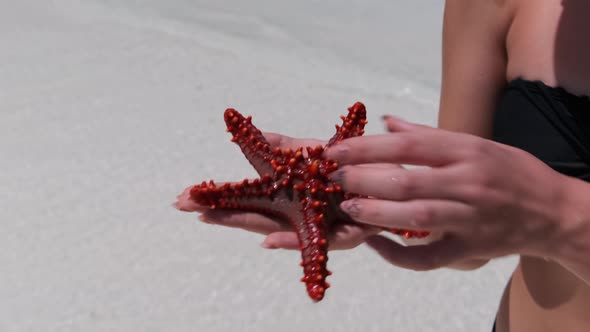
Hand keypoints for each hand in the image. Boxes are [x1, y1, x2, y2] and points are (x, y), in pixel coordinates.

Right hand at [175, 132, 381, 249]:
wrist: (395, 178)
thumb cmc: (351, 167)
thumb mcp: (312, 151)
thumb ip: (283, 145)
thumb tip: (250, 128)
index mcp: (290, 197)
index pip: (249, 200)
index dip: (219, 199)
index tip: (187, 197)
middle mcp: (299, 215)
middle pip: (253, 217)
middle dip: (219, 212)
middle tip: (186, 206)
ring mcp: (320, 226)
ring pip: (277, 231)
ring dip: (245, 225)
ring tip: (213, 218)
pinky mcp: (348, 233)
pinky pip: (317, 241)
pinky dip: (291, 242)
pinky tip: (267, 240)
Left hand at [325, 116, 574, 269]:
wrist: (552, 210)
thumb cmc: (509, 171)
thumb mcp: (475, 142)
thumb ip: (428, 135)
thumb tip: (386, 122)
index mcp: (466, 151)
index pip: (410, 144)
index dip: (368, 147)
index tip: (336, 150)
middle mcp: (467, 182)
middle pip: (408, 180)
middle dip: (364, 179)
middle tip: (334, 179)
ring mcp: (470, 218)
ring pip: (417, 217)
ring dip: (376, 213)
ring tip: (346, 208)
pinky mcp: (472, 249)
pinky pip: (430, 257)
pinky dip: (400, 255)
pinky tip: (376, 246)